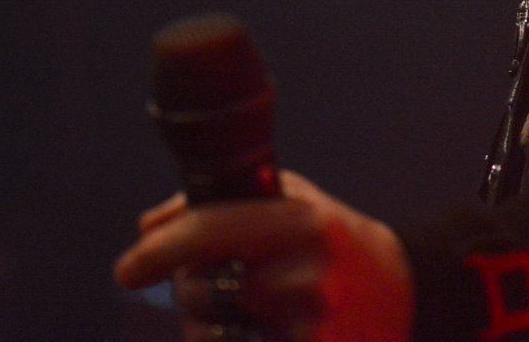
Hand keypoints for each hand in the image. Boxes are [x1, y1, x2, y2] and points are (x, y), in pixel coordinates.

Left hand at [113, 170, 412, 341]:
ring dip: (207, 325)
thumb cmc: (334, 240)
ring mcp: (309, 323)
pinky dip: (225, 341)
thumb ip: (221, 203)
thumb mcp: (292, 201)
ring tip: (246, 314)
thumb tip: (147, 226)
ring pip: (208, 332)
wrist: (403, 292)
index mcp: (303, 223)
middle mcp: (307, 275)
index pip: (211, 231)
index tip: (126, 269)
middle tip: (225, 284)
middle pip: (200, 288)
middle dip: (194, 287)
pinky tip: (249, 332)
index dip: (160, 251)